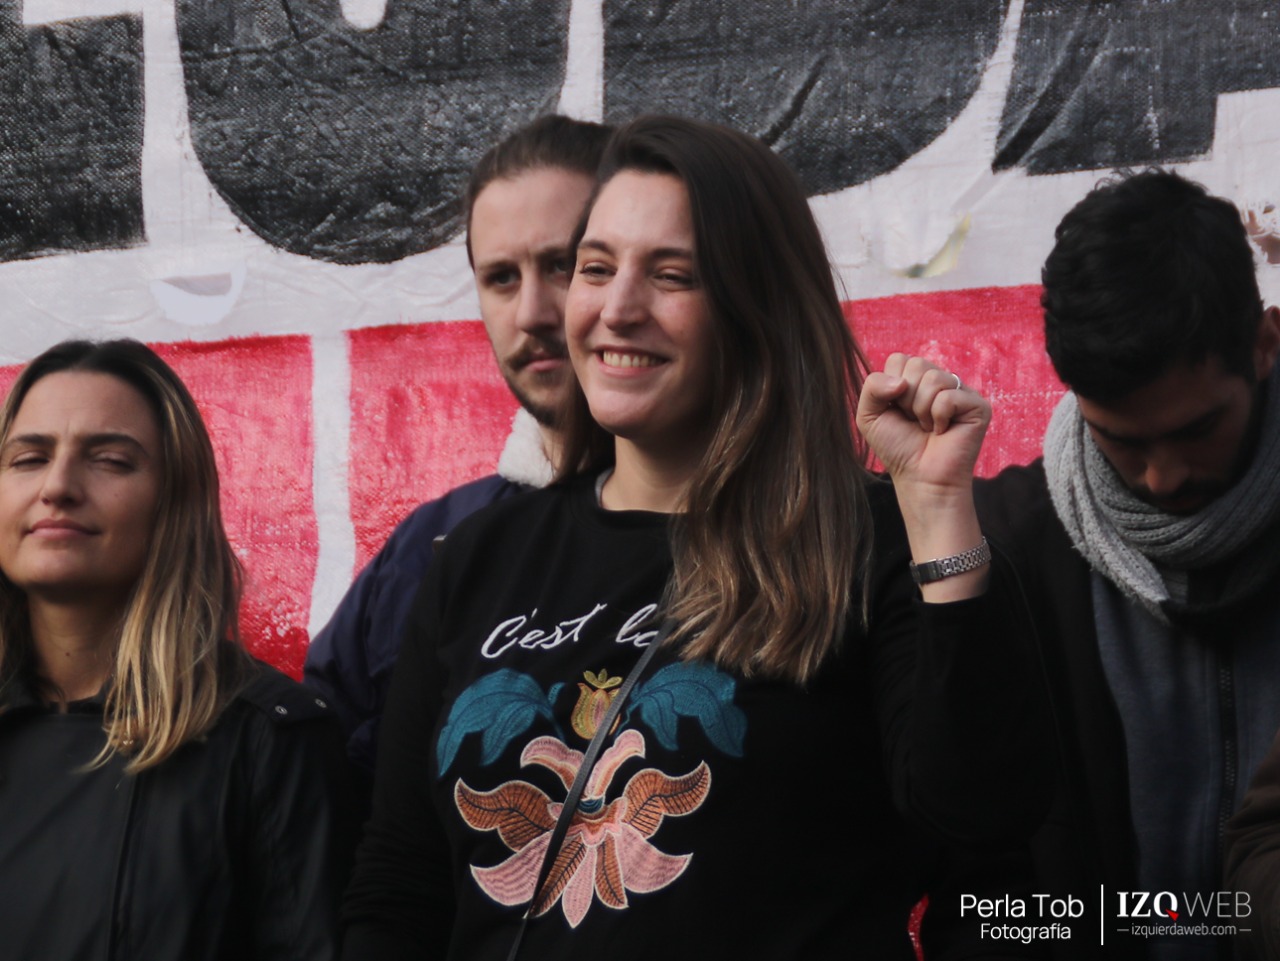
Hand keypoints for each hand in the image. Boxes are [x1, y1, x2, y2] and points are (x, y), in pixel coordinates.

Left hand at [856, 353, 989, 496]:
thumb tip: (901, 380)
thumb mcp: (869, 415)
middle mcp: (940, 381)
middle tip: (913, 421)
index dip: (891, 388)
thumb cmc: (897, 448)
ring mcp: (961, 391)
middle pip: (916, 365)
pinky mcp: (978, 406)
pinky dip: (938, 417)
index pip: (899, 359)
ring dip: (921, 410)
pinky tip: (943, 431)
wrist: (919, 478)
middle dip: (905, 398)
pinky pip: (949, 397)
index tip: (897, 411)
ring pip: (934, 379)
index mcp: (917, 378)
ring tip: (927, 427)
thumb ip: (872, 386)